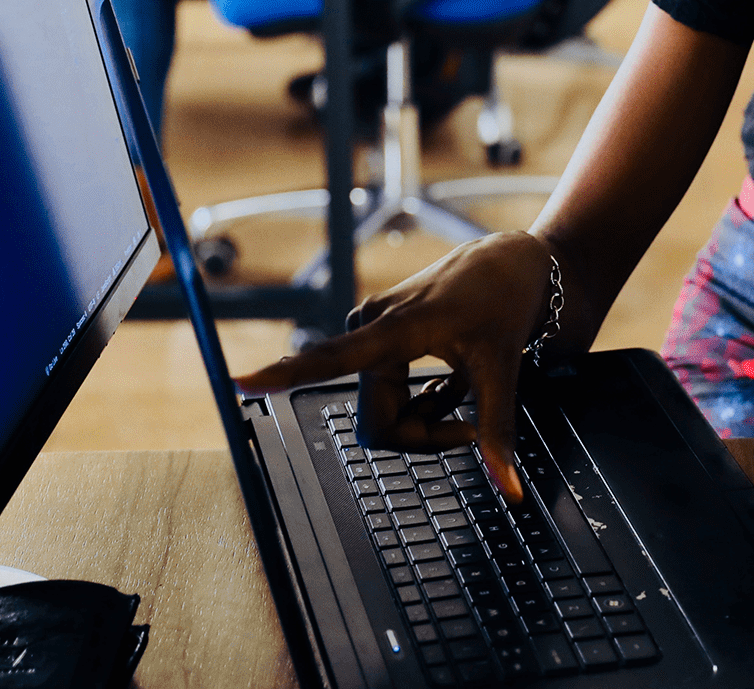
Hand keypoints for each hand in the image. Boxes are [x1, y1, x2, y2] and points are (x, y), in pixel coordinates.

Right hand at [234, 231, 556, 500]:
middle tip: (468, 426)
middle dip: (423, 436)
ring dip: (426, 418)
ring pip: (385, 415)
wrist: (512, 263)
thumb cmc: (503, 301)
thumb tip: (510, 490)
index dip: (285, 374)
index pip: (331, 358)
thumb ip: (497, 431)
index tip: (241, 382)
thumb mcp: (504, 367)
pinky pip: (390, 399)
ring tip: (462, 389)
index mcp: (395, 329)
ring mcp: (374, 333)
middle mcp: (372, 328)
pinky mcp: (380, 338)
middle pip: (378, 422)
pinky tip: (451, 382)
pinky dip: (425, 404)